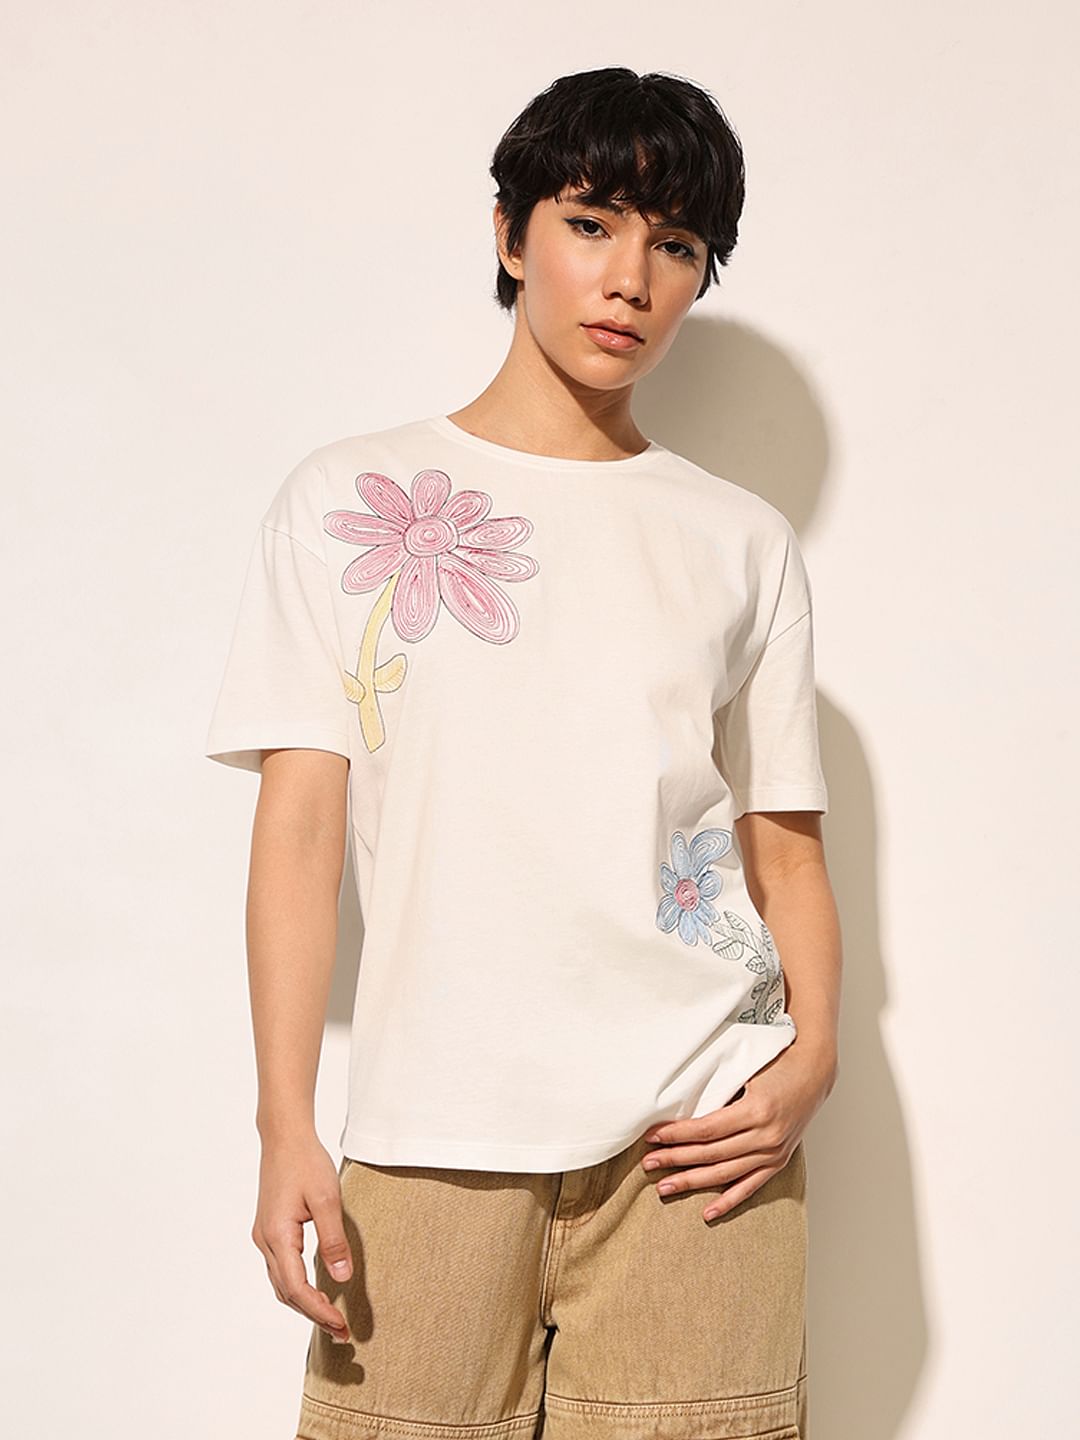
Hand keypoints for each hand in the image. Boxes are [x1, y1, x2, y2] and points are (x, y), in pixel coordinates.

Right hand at [251, 1133, 354, 1342]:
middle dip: (312, 1314)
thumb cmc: (306, 1162)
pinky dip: (297, 1286)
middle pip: (286, 1292)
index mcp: (277, 1236)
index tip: (340, 1326)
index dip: (318, 1311)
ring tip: (331, 1316)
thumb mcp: (327, 1199)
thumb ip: (333, 1239)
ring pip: (281, 1283)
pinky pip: (281, 1268)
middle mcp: (265, 1241)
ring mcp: (264, 1236)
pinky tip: (315, 1288)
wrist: (283, 1137)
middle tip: (341, 1331)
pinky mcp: (269, 1229)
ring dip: (304, 1303)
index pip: (297, 1288)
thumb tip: (341, 1276)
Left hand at [640, 1041, 836, 1221]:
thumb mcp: (746, 1073)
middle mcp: (766, 1135)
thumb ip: (720, 1094)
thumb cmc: (777, 1065)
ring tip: (664, 1186)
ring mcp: (774, 1152)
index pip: (707, 1129)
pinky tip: (708, 1212)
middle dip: (676, 1159)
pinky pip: (750, 1186)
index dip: (677, 1135)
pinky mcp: (778, 1161)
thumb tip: (681, 1112)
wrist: (813, 1071)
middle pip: (711, 1154)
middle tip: (648, 1163)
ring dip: (692, 1181)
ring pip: (726, 1173)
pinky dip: (729, 1201)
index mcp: (756, 1110)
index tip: (653, 1136)